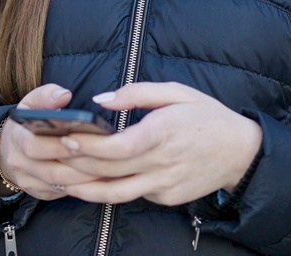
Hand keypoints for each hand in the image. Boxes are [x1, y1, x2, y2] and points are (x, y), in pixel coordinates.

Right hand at [0, 84, 105, 200]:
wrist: (9, 150)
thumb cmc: (27, 124)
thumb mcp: (30, 104)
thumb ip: (46, 96)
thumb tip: (64, 95)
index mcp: (17, 139)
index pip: (36, 146)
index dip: (61, 146)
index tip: (86, 139)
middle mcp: (20, 164)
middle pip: (54, 171)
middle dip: (82, 165)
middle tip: (108, 158)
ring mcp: (29, 183)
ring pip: (62, 185)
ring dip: (87, 178)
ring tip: (111, 168)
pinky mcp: (40, 194)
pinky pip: (64, 193)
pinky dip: (85, 187)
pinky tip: (103, 178)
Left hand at [56, 82, 261, 205]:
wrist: (241, 153)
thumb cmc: (207, 116)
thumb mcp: (177, 92)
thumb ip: (137, 93)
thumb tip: (101, 100)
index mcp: (165, 132)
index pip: (120, 147)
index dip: (91, 146)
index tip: (67, 138)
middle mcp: (163, 163)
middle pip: (110, 171)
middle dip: (76, 166)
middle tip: (49, 159)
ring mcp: (164, 185)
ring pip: (116, 193)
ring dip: (84, 188)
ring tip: (59, 180)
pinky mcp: (166, 198)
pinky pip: (132, 194)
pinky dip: (109, 189)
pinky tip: (90, 182)